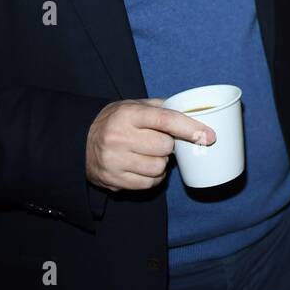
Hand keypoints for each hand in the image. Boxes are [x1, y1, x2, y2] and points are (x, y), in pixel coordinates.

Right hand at [85, 98, 215, 191]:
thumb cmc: (117, 121)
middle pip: (165, 148)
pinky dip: (152, 178)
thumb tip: (197, 115)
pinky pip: (148, 184)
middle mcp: (118, 137)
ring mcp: (114, 161)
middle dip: (169, 145)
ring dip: (161, 163)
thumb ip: (163, 107)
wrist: (80, 141)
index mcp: (128, 114)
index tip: (209, 136)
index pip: (166, 121)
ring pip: (159, 168)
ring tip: (149, 154)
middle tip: (159, 141)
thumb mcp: (135, 105)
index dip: (191, 129)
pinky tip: (143, 167)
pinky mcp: (112, 179)